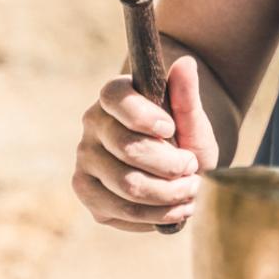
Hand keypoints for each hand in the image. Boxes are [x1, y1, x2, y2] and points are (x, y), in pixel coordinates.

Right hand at [72, 55, 220, 231]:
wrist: (177, 167)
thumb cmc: (183, 137)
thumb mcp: (193, 119)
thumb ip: (187, 95)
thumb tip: (186, 64)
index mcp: (113, 96)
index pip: (116, 98)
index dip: (143, 115)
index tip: (171, 129)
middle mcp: (92, 126)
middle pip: (128, 149)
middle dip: (170, 164)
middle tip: (193, 167)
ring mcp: (85, 161)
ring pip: (127, 185)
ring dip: (168, 194)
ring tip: (190, 190)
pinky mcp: (87, 193)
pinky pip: (122, 211)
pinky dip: (157, 215)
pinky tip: (177, 209)